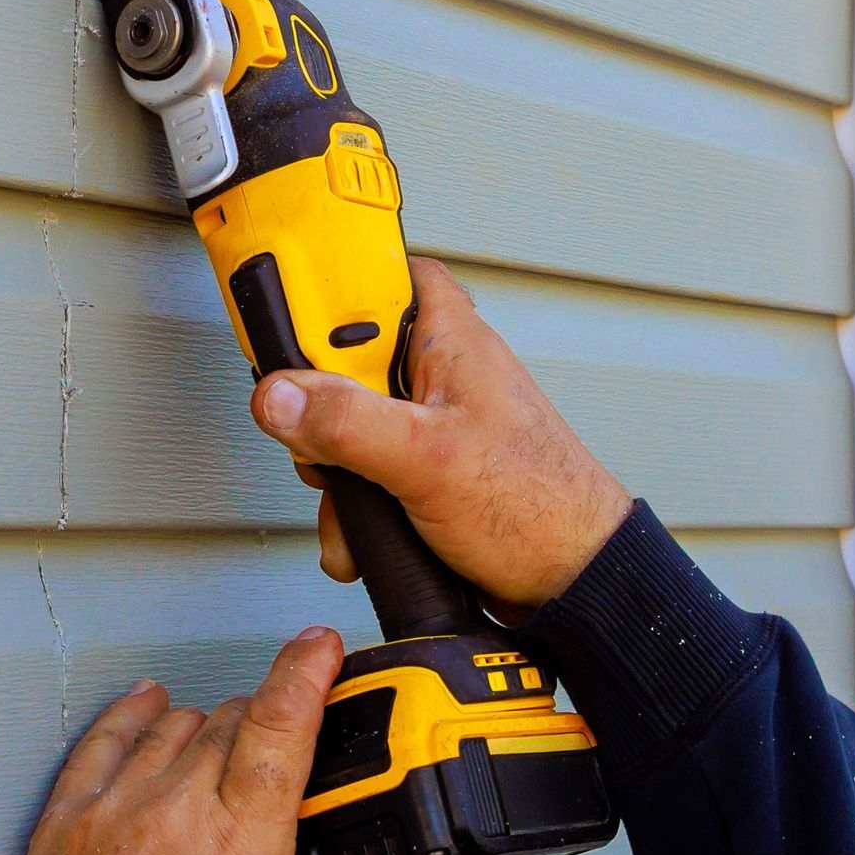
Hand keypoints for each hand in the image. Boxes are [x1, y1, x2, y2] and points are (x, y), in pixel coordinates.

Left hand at [0, 627, 454, 854]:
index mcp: (236, 847)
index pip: (280, 725)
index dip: (306, 671)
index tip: (323, 645)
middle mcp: (173, 813)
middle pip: (233, 720)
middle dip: (268, 721)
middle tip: (291, 747)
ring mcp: (114, 810)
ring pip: (174, 723)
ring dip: (210, 724)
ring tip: (230, 746)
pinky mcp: (64, 821)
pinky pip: (102, 738)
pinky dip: (131, 713)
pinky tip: (147, 703)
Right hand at [249, 258, 630, 612]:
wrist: (573, 582)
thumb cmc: (539, 507)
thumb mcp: (426, 457)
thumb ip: (346, 421)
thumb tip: (281, 397)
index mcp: (449, 339)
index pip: (381, 272)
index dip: (332, 286)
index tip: (287, 317)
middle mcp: (438, 372)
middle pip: (347, 356)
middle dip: (320, 404)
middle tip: (320, 432)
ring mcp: (430, 422)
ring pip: (349, 420)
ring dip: (335, 467)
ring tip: (351, 498)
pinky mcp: (424, 467)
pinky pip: (366, 468)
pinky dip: (357, 502)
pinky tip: (364, 532)